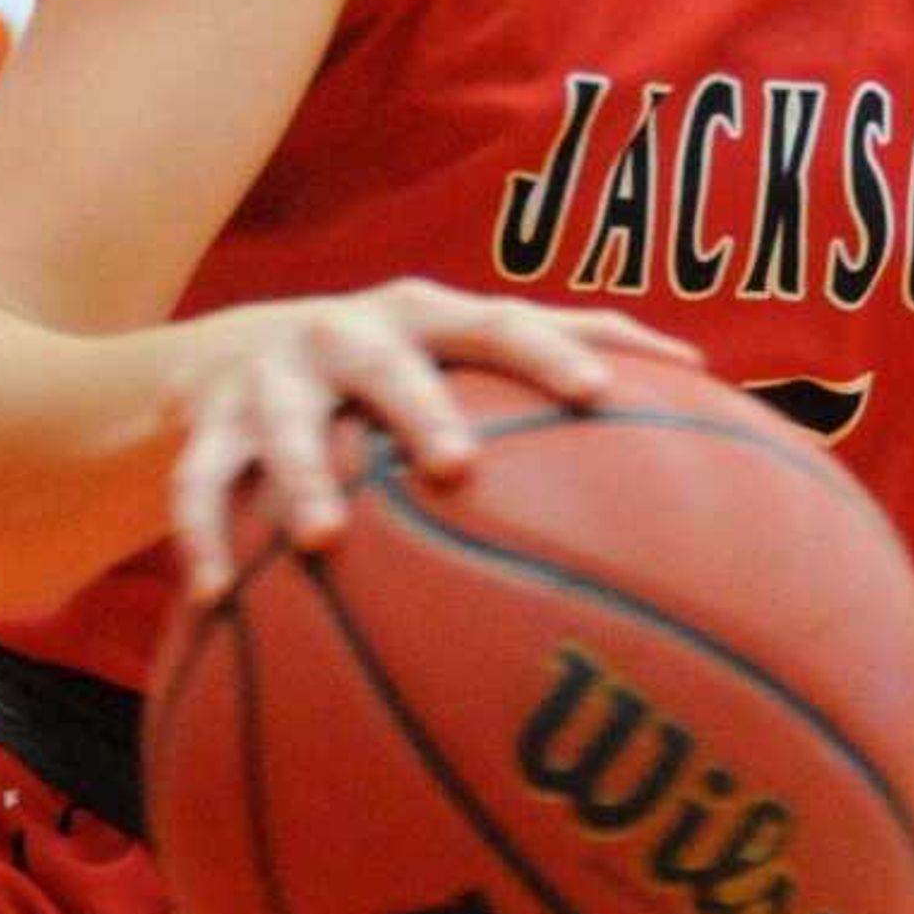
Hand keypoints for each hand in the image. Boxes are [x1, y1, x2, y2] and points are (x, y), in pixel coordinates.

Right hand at [165, 279, 698, 593]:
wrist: (225, 354)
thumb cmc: (392, 361)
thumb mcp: (462, 345)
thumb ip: (569, 352)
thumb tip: (712, 376)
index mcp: (424, 316)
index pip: (498, 322)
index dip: (549, 351)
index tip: (598, 396)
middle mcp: (347, 336)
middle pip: (386, 364)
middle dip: (419, 409)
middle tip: (456, 465)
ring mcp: (272, 381)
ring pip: (284, 428)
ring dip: (300, 479)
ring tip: (325, 538)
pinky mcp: (207, 427)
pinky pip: (200, 486)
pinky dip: (204, 536)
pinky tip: (216, 597)